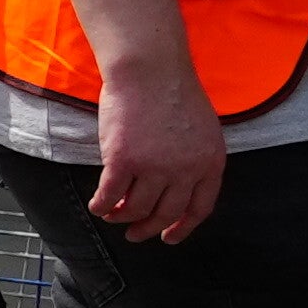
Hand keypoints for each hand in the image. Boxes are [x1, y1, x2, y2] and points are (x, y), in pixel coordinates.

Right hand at [91, 76, 226, 244]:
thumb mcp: (201, 130)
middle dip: (148, 229)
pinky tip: (97, 206)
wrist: (150, 70)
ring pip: (136, 209)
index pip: (200, 208)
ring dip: (121, 217)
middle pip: (166, 213)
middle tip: (135, 235)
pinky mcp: (123, 161)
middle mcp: (186, 169)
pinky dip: (101, 206)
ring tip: (112, 215)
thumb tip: (177, 187)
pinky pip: (109, 196)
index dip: (182, 227)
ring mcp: (155, 167)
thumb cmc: (172, 92)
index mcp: (210, 162)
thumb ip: (195, 158)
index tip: (168, 238)